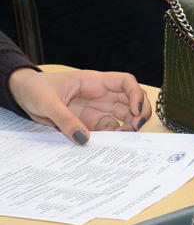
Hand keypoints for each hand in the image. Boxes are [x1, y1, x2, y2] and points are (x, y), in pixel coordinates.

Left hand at [7, 68, 150, 143]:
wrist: (23, 94)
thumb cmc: (35, 89)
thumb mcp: (48, 103)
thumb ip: (66, 121)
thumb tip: (84, 139)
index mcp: (94, 82)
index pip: (125, 82)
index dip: (136, 95)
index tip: (135, 111)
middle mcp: (101, 94)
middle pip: (132, 99)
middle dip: (139, 113)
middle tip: (135, 128)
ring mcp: (98, 108)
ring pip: (125, 115)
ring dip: (130, 126)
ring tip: (125, 138)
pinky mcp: (91, 121)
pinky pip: (110, 129)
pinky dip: (116, 136)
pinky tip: (113, 143)